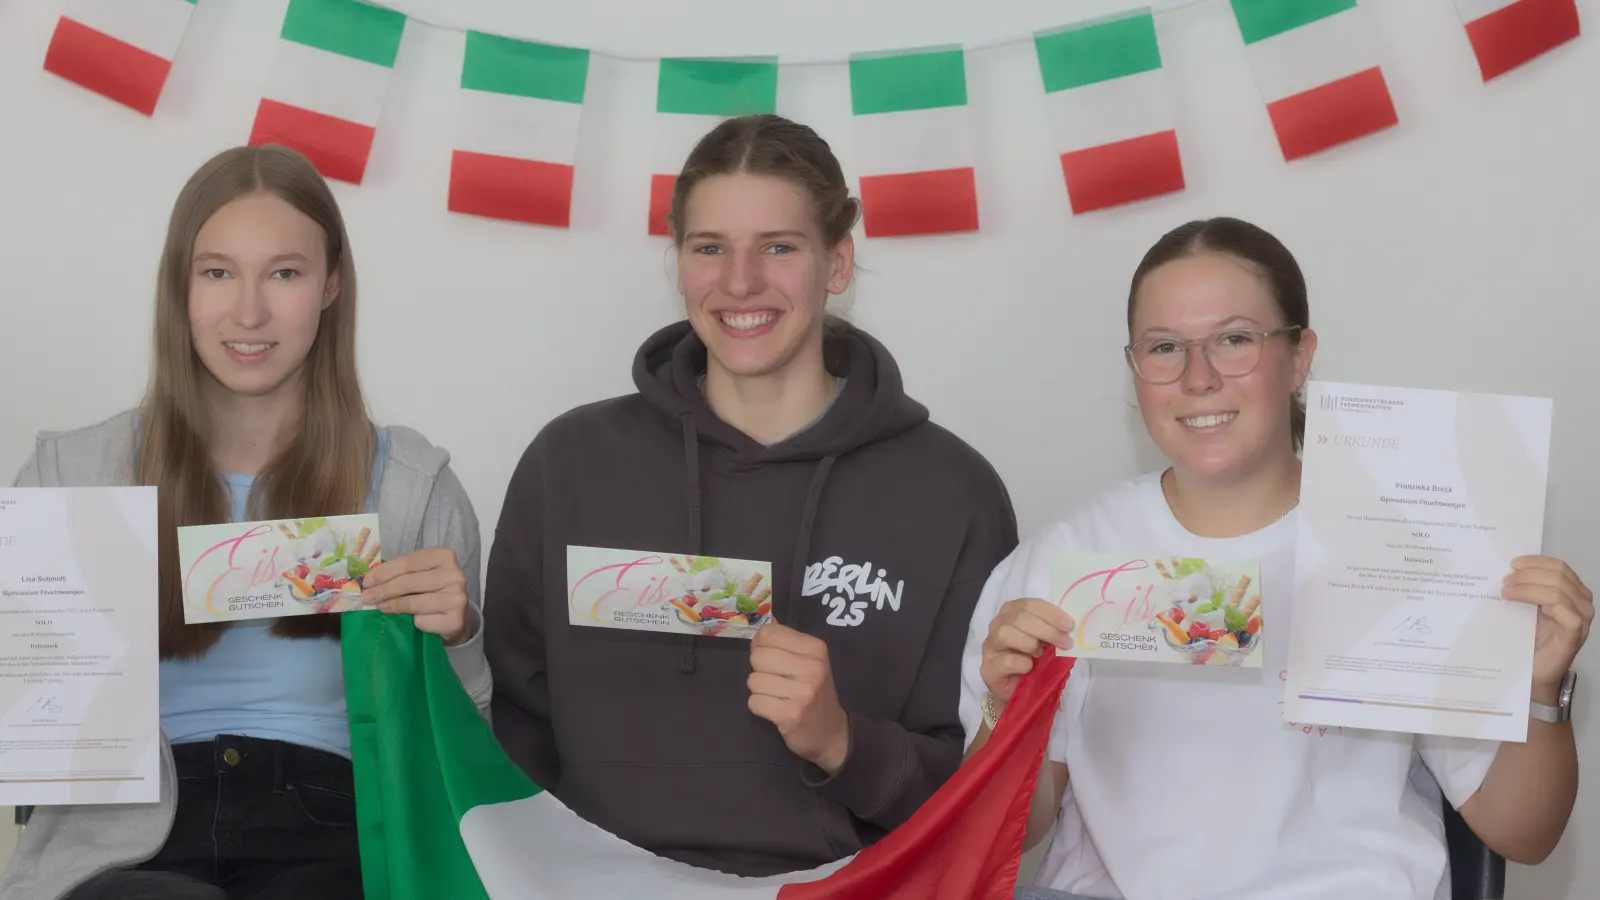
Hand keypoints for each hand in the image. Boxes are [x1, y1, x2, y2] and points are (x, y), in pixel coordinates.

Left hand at [360, 547, 471, 644]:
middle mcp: (454, 575)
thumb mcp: (421, 574)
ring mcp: (457, 598)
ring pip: (413, 603)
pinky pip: (422, 621)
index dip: (384, 572)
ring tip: (380, 607)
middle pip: (408, 582)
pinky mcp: (454, 620)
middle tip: (366, 597)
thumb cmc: (434, 591)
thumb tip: (369, 580)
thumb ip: (401, 573)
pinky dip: (412, 622)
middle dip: (383, 590)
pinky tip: (410, 621)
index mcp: (444, 556)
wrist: (457, 616)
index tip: (366, 581)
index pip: (408, 562)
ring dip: (392, 606)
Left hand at [747, 623, 849, 773]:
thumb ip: (786, 641)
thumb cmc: (815, 691)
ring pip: (753, 680)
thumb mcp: (810, 660)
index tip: (772, 658)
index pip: (768, 633)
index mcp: (816, 648)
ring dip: (760, 690)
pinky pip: (754, 702)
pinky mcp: (790, 715)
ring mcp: (802, 692)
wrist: (832, 732)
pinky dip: (759, 707)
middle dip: (760, 669)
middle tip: (776, 680)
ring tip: (778, 696)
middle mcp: (812, 668)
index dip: (762, 645)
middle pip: (758, 656)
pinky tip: (775, 709)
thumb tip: (765, 623)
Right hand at [980, 598, 1073, 709]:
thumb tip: (1069, 628)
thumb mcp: (1046, 642)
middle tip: (1065, 643)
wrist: (1018, 692)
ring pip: (1005, 633)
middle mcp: (997, 625)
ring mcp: (991, 646)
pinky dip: (1022, 663)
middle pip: (1018, 617)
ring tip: (1042, 654)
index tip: (1068, 625)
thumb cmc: (1033, 662)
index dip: (1050, 613)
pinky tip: (1029, 667)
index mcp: (1012, 613)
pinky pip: (1005, 661)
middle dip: (1046, 629)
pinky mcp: (989, 668)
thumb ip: (1052, 630)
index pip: (1029, 604)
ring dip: (1030, 643)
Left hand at [1502, 555, 1592, 700]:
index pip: (1559, 566)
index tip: (1513, 563)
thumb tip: (1508, 570)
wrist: (1535, 670)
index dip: (1536, 562)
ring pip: (1558, 590)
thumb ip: (1527, 588)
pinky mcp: (1575, 633)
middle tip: (1506, 580)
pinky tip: (1532, 607)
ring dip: (1529, 587)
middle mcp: (1582, 602)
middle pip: (1558, 575)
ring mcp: (1582, 618)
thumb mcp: (1529, 607)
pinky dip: (1547, 603)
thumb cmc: (1532, 639)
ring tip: (1508, 592)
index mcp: (1572, 592)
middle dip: (1528, 575)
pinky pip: (1566, 612)